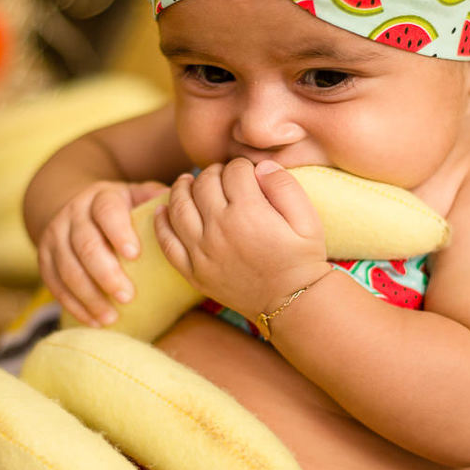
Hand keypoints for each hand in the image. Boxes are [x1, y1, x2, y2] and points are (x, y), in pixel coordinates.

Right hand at [37, 179, 167, 326]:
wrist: (77, 210)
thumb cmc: (122, 209)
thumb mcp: (137, 197)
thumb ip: (155, 201)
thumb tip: (179, 208)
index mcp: (101, 197)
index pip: (107, 210)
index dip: (119, 232)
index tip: (135, 255)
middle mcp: (74, 213)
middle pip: (85, 244)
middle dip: (105, 273)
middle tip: (127, 297)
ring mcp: (55, 236)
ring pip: (67, 268)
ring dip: (89, 295)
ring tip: (111, 317)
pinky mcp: (44, 258)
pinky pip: (55, 284)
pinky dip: (74, 305)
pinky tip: (93, 321)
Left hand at [154, 158, 330, 318]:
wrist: (291, 303)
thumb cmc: (302, 259)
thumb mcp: (308, 220)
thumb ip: (285, 186)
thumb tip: (259, 165)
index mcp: (248, 212)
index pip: (234, 171)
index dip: (242, 166)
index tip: (247, 172)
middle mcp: (219, 229)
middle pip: (204, 183)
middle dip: (214, 172)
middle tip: (221, 175)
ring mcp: (201, 251)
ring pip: (179, 206)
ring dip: (182, 188)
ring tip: (187, 181)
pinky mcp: (192, 271)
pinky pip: (167, 242)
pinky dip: (161, 222)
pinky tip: (163, 209)